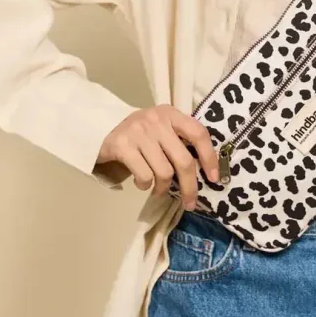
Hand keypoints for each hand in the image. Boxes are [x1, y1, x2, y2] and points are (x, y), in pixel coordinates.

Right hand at [96, 105, 219, 207]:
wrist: (101, 129)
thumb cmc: (140, 136)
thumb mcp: (162, 130)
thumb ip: (180, 143)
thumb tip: (206, 174)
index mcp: (171, 114)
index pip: (198, 134)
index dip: (209, 157)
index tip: (214, 178)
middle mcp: (156, 120)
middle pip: (183, 160)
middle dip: (190, 187)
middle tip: (190, 203)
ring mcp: (138, 132)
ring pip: (164, 172)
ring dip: (163, 188)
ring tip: (158, 189)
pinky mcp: (122, 145)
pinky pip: (144, 176)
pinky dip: (145, 185)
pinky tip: (141, 182)